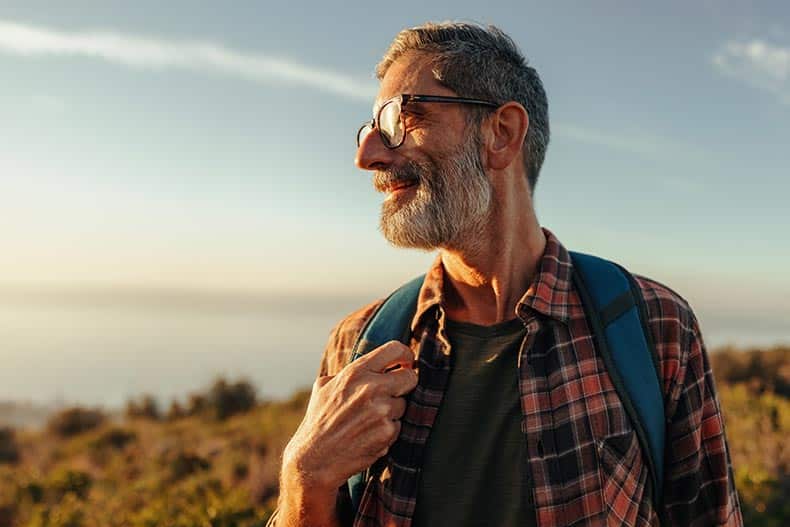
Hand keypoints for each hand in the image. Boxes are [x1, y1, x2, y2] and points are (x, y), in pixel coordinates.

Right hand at [282, 341, 417, 491]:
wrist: (314, 459)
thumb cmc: (318, 421)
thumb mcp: (324, 387)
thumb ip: (348, 373)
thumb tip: (370, 365)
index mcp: (356, 372)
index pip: (394, 350)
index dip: (405, 355)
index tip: (406, 362)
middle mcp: (371, 388)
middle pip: (410, 378)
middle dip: (405, 385)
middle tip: (393, 393)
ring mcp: (381, 411)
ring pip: (404, 405)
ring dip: (392, 412)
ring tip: (368, 421)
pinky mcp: (387, 432)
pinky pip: (398, 426)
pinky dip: (387, 431)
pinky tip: (368, 436)